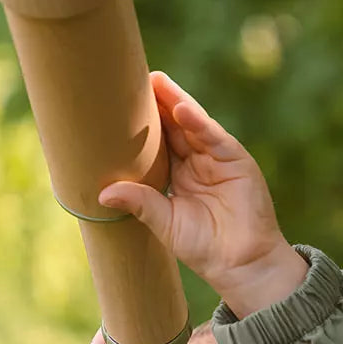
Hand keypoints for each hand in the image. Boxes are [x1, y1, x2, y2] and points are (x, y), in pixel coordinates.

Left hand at [97, 71, 305, 315]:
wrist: (240, 264)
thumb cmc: (204, 247)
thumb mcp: (165, 222)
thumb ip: (140, 203)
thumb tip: (102, 193)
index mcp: (180, 174)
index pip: (159, 141)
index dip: (142, 123)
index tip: (118, 104)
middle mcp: (199, 161)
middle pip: (174, 125)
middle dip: (157, 102)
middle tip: (132, 78)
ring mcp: (218, 158)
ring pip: (193, 124)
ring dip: (176, 102)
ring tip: (155, 81)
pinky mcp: (236, 160)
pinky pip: (214, 137)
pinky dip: (199, 122)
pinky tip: (181, 107)